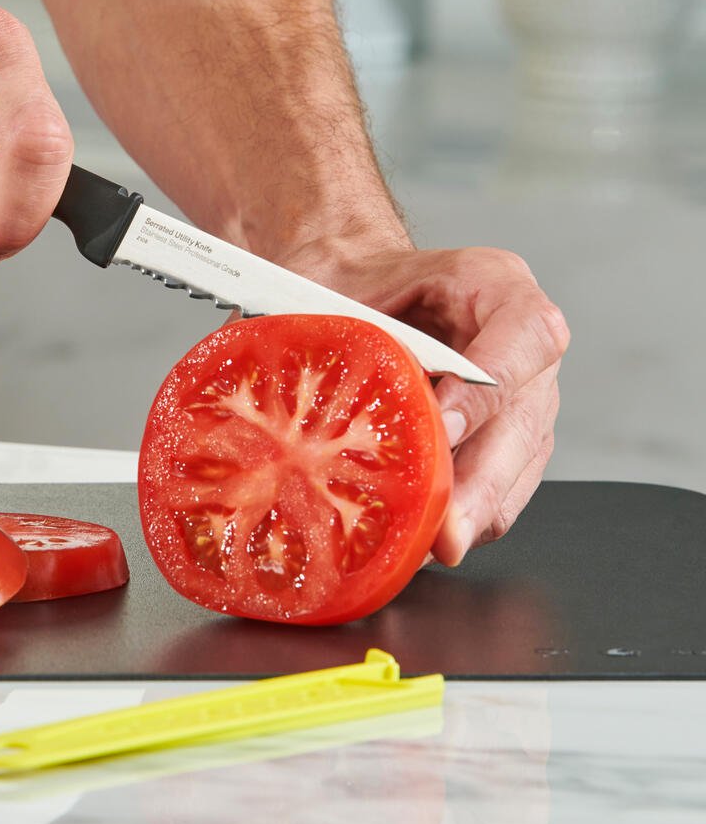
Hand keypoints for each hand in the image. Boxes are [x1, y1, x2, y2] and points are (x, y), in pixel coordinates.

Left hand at [278, 237, 569, 565]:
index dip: (488, 389)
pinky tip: (417, 533)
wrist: (351, 284)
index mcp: (491, 282)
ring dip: (474, 511)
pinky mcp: (508, 441)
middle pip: (527, 417)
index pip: (524, 334)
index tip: (443, 427)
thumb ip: (336, 333)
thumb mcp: (334, 284)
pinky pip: (500, 488)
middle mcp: (522, 342)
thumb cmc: (348, 279)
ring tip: (426, 545)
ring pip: (520, 465)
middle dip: (483, 482)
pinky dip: (461, 516)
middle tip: (446, 530)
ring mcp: (525, 395)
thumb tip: (295, 399)